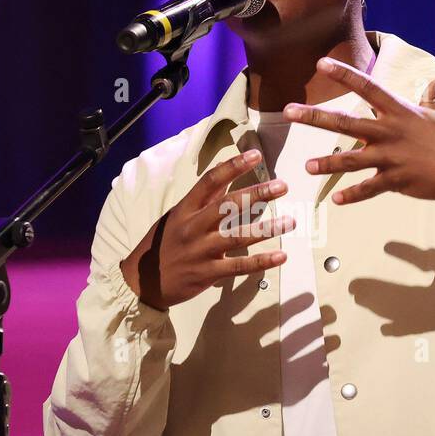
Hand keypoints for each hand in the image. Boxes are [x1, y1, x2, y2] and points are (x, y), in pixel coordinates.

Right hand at [120, 150, 293, 309]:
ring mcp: (200, 251)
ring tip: (290, 221)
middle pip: (228, 206)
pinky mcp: (208, 273)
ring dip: (267, 228)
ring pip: (238, 236)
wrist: (143, 280)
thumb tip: (228, 179)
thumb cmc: (164, 244)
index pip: (210, 181)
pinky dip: (261, 262)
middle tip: (282, 186)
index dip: (233, 166)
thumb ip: (203, 200)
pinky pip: (239, 266)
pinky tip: (281, 256)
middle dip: (257, 194)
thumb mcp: (178, 216)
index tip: (255, 155)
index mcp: (185, 209)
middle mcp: (193, 227)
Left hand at [283, 57, 434, 204]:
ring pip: (351, 160)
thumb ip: (430, 101)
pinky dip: (353, 195)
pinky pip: (369, 189)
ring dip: (327, 162)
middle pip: (346, 122)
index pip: (368, 87)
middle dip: (315, 117)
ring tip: (307, 166)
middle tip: (289, 111)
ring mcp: (392, 157)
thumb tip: (432, 85)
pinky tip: (337, 199)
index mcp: (401, 111)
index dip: (344, 74)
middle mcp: (391, 131)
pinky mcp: (397, 180)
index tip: (321, 64)